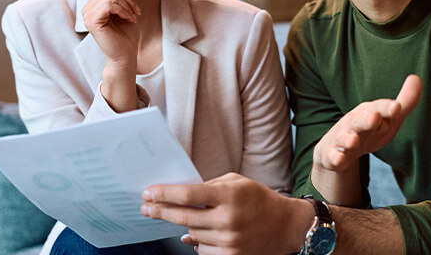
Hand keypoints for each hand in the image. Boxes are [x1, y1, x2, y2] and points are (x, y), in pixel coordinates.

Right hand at [82, 0, 141, 69]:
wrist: (126, 55)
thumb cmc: (127, 34)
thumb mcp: (127, 8)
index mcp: (96, 2)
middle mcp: (89, 6)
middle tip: (136, 10)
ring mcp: (88, 14)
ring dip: (128, 4)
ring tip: (132, 16)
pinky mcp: (92, 21)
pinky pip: (110, 3)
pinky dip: (124, 9)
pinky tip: (128, 19)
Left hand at [141, 173, 308, 254]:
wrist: (285, 225)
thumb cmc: (259, 199)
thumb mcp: (237, 183)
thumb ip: (209, 187)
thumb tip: (181, 197)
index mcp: (229, 195)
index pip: (188, 194)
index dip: (164, 194)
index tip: (148, 193)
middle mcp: (227, 219)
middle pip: (183, 216)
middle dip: (160, 211)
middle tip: (146, 207)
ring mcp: (228, 240)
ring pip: (191, 234)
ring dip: (185, 226)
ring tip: (187, 218)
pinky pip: (202, 250)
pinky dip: (198, 242)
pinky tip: (203, 233)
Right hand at [314, 74, 422, 172]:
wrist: (336, 147)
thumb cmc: (368, 130)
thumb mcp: (389, 120)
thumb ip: (405, 103)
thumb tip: (417, 77)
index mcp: (369, 112)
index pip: (379, 109)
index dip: (387, 108)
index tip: (397, 107)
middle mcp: (354, 123)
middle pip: (361, 121)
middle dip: (367, 120)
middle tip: (375, 117)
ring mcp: (342, 139)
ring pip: (344, 138)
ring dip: (348, 139)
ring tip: (353, 140)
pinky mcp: (333, 155)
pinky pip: (333, 157)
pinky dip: (335, 158)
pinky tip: (339, 159)